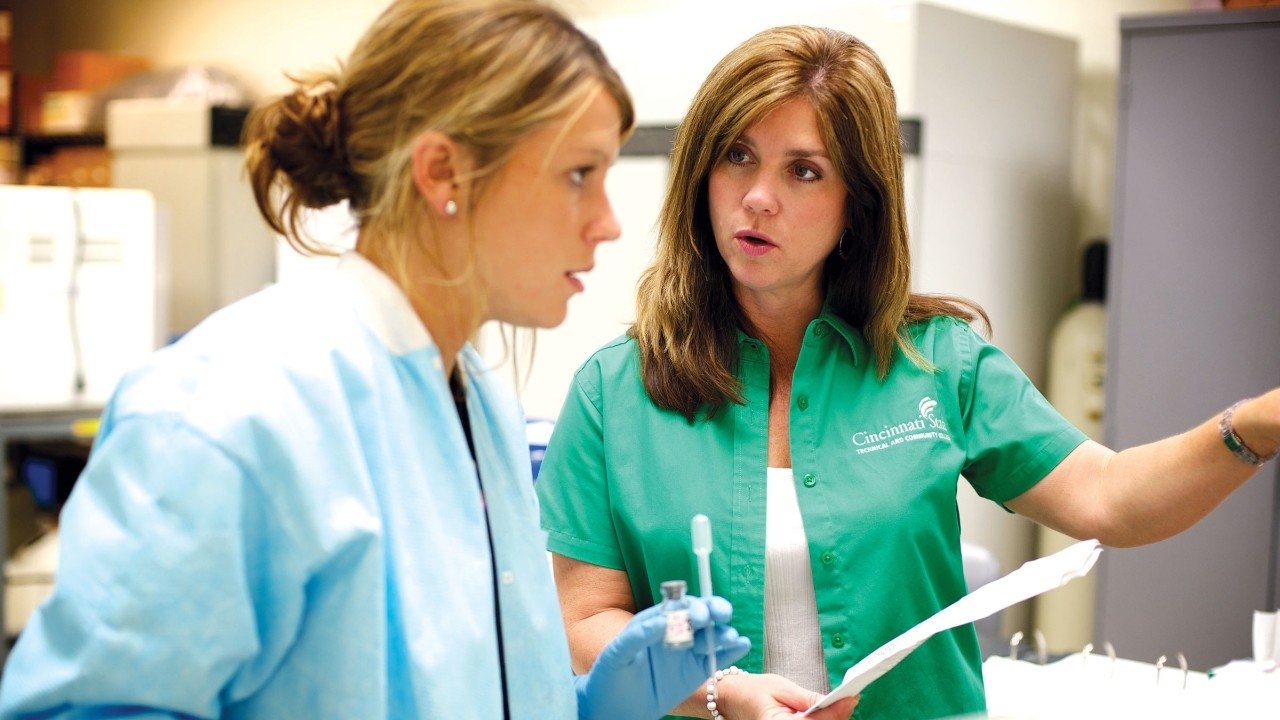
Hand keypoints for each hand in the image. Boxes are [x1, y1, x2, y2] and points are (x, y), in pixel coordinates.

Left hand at [575, 595, 750, 719]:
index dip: (692, 605)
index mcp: (655, 621)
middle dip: (713, 612)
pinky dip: (732, 651)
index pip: (679, 605)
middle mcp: (675, 632)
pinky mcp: (696, 672)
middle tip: (720, 616)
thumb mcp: (617, 654)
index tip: (699, 615)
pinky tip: (741, 645)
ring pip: (712, 636)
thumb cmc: (608, 677)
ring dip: (724, 633)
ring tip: (730, 638)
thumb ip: (637, 635)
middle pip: (701, 615)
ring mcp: (687, 652)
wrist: (612, 709)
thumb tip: (662, 620)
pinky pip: (717, 658)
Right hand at [715, 672, 857, 719]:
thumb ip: (807, 698)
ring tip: (842, 703)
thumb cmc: (752, 691)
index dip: (836, 711)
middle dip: (837, 715)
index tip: (852, 697)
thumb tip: (833, 701)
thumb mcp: (780, 687)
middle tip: (850, 698)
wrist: (732, 698)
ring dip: (832, 719)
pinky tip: (829, 712)